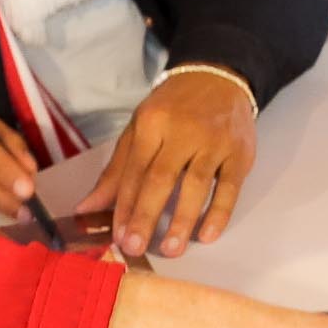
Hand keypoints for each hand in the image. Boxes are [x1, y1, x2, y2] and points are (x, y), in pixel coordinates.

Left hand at [80, 69, 257, 259]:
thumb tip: (87, 208)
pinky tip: (207, 235)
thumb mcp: (139, 129)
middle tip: (135, 247)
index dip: (124, 205)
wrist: (219, 77)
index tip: (117, 236)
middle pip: (161, 178)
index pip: (135, 170)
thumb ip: (117, 170)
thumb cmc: (173, 109)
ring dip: (183, 220)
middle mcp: (184, 130)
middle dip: (146, 215)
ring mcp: (215, 141)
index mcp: (153, 123)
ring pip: (196, 185)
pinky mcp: (240, 152)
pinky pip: (230, 187)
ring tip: (171, 249)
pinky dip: (219, 213)